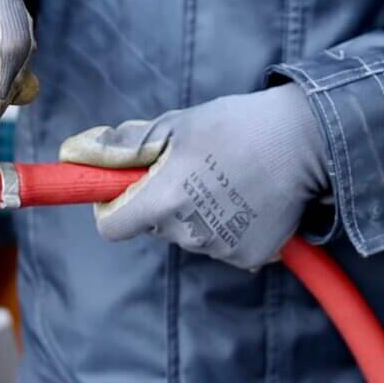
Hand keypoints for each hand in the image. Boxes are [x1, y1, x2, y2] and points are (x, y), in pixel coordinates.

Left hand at [59, 84, 328, 270]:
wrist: (308, 140)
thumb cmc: (237, 125)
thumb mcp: (175, 125)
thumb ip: (122, 144)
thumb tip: (75, 151)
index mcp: (164, 200)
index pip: (112, 227)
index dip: (111, 206)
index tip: (126, 187)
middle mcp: (189, 233)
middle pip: (153, 227)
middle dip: (160, 201)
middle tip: (192, 167)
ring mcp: (221, 249)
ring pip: (188, 235)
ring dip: (195, 212)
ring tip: (226, 177)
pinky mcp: (250, 257)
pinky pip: (221, 245)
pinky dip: (227, 225)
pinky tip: (248, 197)